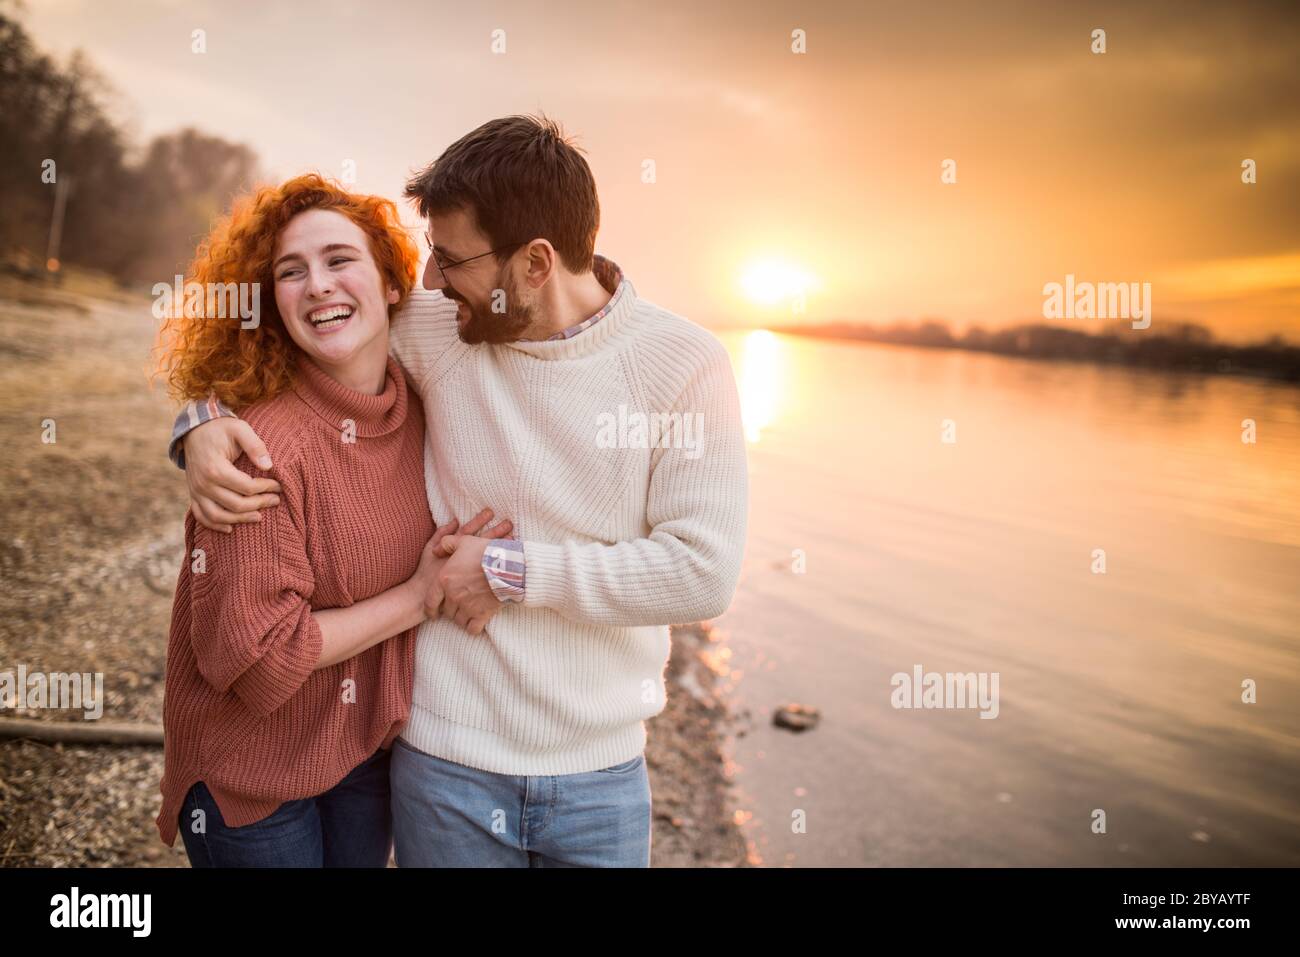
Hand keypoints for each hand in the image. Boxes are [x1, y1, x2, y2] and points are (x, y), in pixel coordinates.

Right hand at [185, 418, 280, 532]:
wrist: (195, 429)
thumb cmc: (221, 429)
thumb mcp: (240, 429)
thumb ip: (255, 445)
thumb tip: (269, 466)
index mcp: (215, 468)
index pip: (246, 487)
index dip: (266, 488)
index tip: (279, 485)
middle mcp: (203, 483)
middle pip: (236, 504)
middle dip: (260, 504)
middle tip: (276, 500)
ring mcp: (196, 491)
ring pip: (218, 516)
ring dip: (240, 520)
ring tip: (260, 516)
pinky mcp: (193, 494)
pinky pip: (201, 516)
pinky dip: (215, 525)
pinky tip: (231, 528)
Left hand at [414, 510, 512, 621]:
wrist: (506, 565)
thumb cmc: (484, 552)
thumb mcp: (463, 541)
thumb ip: (446, 544)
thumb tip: (435, 551)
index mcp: (444, 580)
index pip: (430, 602)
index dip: (430, 610)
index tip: (433, 614)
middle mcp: (453, 596)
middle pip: (446, 611)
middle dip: (450, 609)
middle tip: (458, 605)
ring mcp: (467, 607)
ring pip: (458, 620)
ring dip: (461, 617)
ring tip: (468, 611)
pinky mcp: (482, 615)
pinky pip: (473, 628)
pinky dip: (474, 627)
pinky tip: (476, 621)